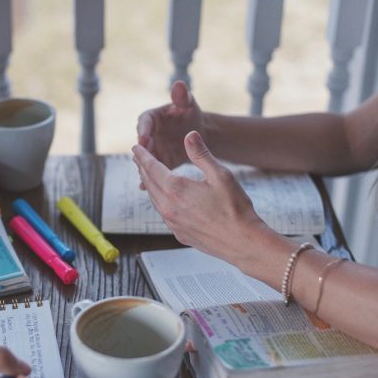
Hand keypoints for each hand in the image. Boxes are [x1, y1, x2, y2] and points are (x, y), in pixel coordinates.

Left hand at [132, 131, 268, 266]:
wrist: (242, 241)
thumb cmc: (234, 208)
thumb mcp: (220, 175)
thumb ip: (201, 154)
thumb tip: (189, 135)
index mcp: (176, 189)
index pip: (152, 167)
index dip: (143, 156)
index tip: (136, 147)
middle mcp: (168, 207)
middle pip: (149, 183)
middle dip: (143, 168)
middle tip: (138, 157)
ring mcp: (172, 222)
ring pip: (154, 199)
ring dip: (149, 185)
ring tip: (147, 175)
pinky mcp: (178, 233)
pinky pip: (162, 213)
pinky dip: (158, 200)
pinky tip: (163, 198)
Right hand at [136, 80, 204, 170]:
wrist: (198, 133)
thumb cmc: (191, 114)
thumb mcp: (188, 104)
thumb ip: (182, 96)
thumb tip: (178, 84)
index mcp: (151, 118)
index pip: (144, 123)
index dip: (143, 131)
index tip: (143, 139)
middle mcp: (146, 134)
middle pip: (141, 144)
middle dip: (142, 153)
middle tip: (142, 161)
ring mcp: (150, 149)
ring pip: (144, 159)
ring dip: (143, 168)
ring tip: (143, 177)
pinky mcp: (157, 162)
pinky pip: (150, 170)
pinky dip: (147, 179)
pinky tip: (145, 188)